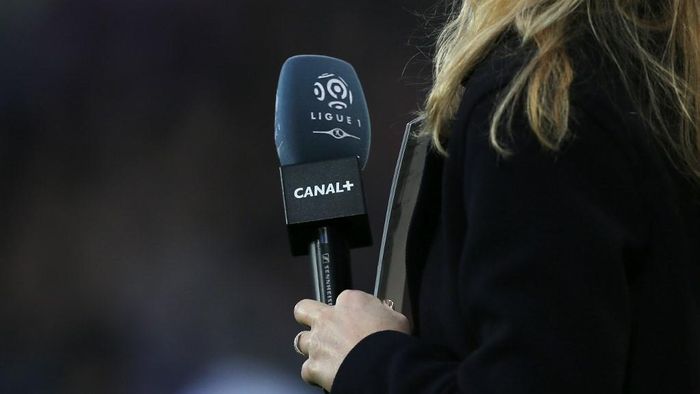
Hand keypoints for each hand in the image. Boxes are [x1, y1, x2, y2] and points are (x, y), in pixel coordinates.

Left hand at [293, 289, 410, 390]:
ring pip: (300, 340)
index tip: (356, 319)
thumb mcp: (397, 318)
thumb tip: (384, 313)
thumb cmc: (391, 342)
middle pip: (304, 309)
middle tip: (319, 325)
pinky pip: (307, 369)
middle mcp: (328, 318)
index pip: (342, 299)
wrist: (383, 368)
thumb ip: (385, 312)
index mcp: (350, 301)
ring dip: (311, 347)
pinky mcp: (314, 366)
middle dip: (307, 316)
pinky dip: (314, 373)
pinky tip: (326, 375)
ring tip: (324, 355)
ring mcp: (318, 342)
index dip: (348, 310)